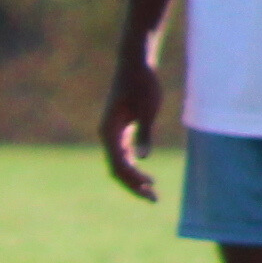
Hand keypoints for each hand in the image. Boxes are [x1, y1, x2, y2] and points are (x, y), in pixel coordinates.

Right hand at [97, 62, 162, 202]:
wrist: (135, 63)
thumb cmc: (142, 83)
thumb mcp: (148, 109)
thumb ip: (144, 134)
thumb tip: (143, 158)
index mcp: (109, 131)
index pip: (118, 164)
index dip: (133, 179)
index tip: (151, 187)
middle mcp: (107, 135)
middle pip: (116, 169)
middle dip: (133, 186)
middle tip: (154, 199)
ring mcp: (113, 133)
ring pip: (119, 164)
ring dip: (134, 180)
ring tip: (152, 192)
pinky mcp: (121, 130)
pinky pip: (123, 156)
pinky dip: (134, 168)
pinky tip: (146, 177)